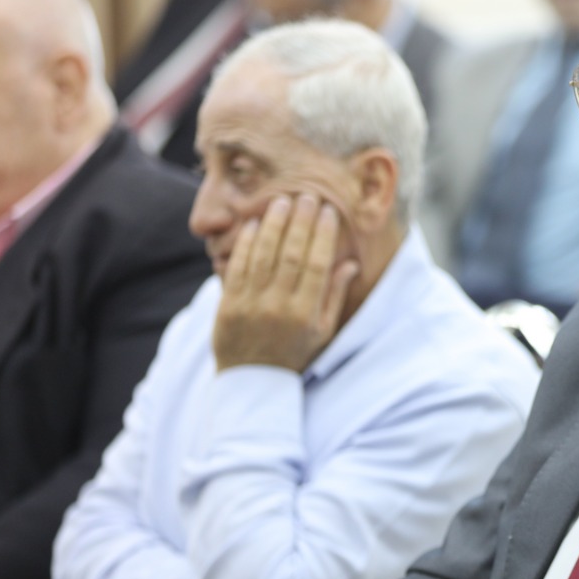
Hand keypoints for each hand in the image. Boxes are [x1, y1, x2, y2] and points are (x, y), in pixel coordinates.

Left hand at [212, 193, 358, 372]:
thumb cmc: (295, 354)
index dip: (323, 236)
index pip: (318, 266)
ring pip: (262, 256)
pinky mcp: (227, 305)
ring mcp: (250, 305)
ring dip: (273, 225)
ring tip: (282, 201)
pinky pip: (237, 267)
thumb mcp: (323, 331)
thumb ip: (334, 295)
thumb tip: (350, 263)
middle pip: (291, 255)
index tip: (329, 212)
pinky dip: (245, 243)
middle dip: (300, 222)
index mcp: (306, 314)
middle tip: (307, 196)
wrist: (252, 382)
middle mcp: (278, 307)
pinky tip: (253, 223)